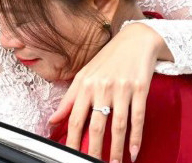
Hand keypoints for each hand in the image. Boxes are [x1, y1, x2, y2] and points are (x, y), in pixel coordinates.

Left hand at [48, 22, 171, 162]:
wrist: (135, 39)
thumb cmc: (108, 59)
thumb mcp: (84, 75)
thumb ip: (68, 99)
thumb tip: (52, 120)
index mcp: (85, 84)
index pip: (76, 118)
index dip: (73, 140)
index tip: (71, 155)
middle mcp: (101, 87)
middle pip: (96, 125)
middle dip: (94, 150)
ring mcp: (121, 88)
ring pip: (118, 125)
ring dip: (116, 149)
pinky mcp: (140, 88)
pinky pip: (137, 118)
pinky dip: (136, 137)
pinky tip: (134, 151)